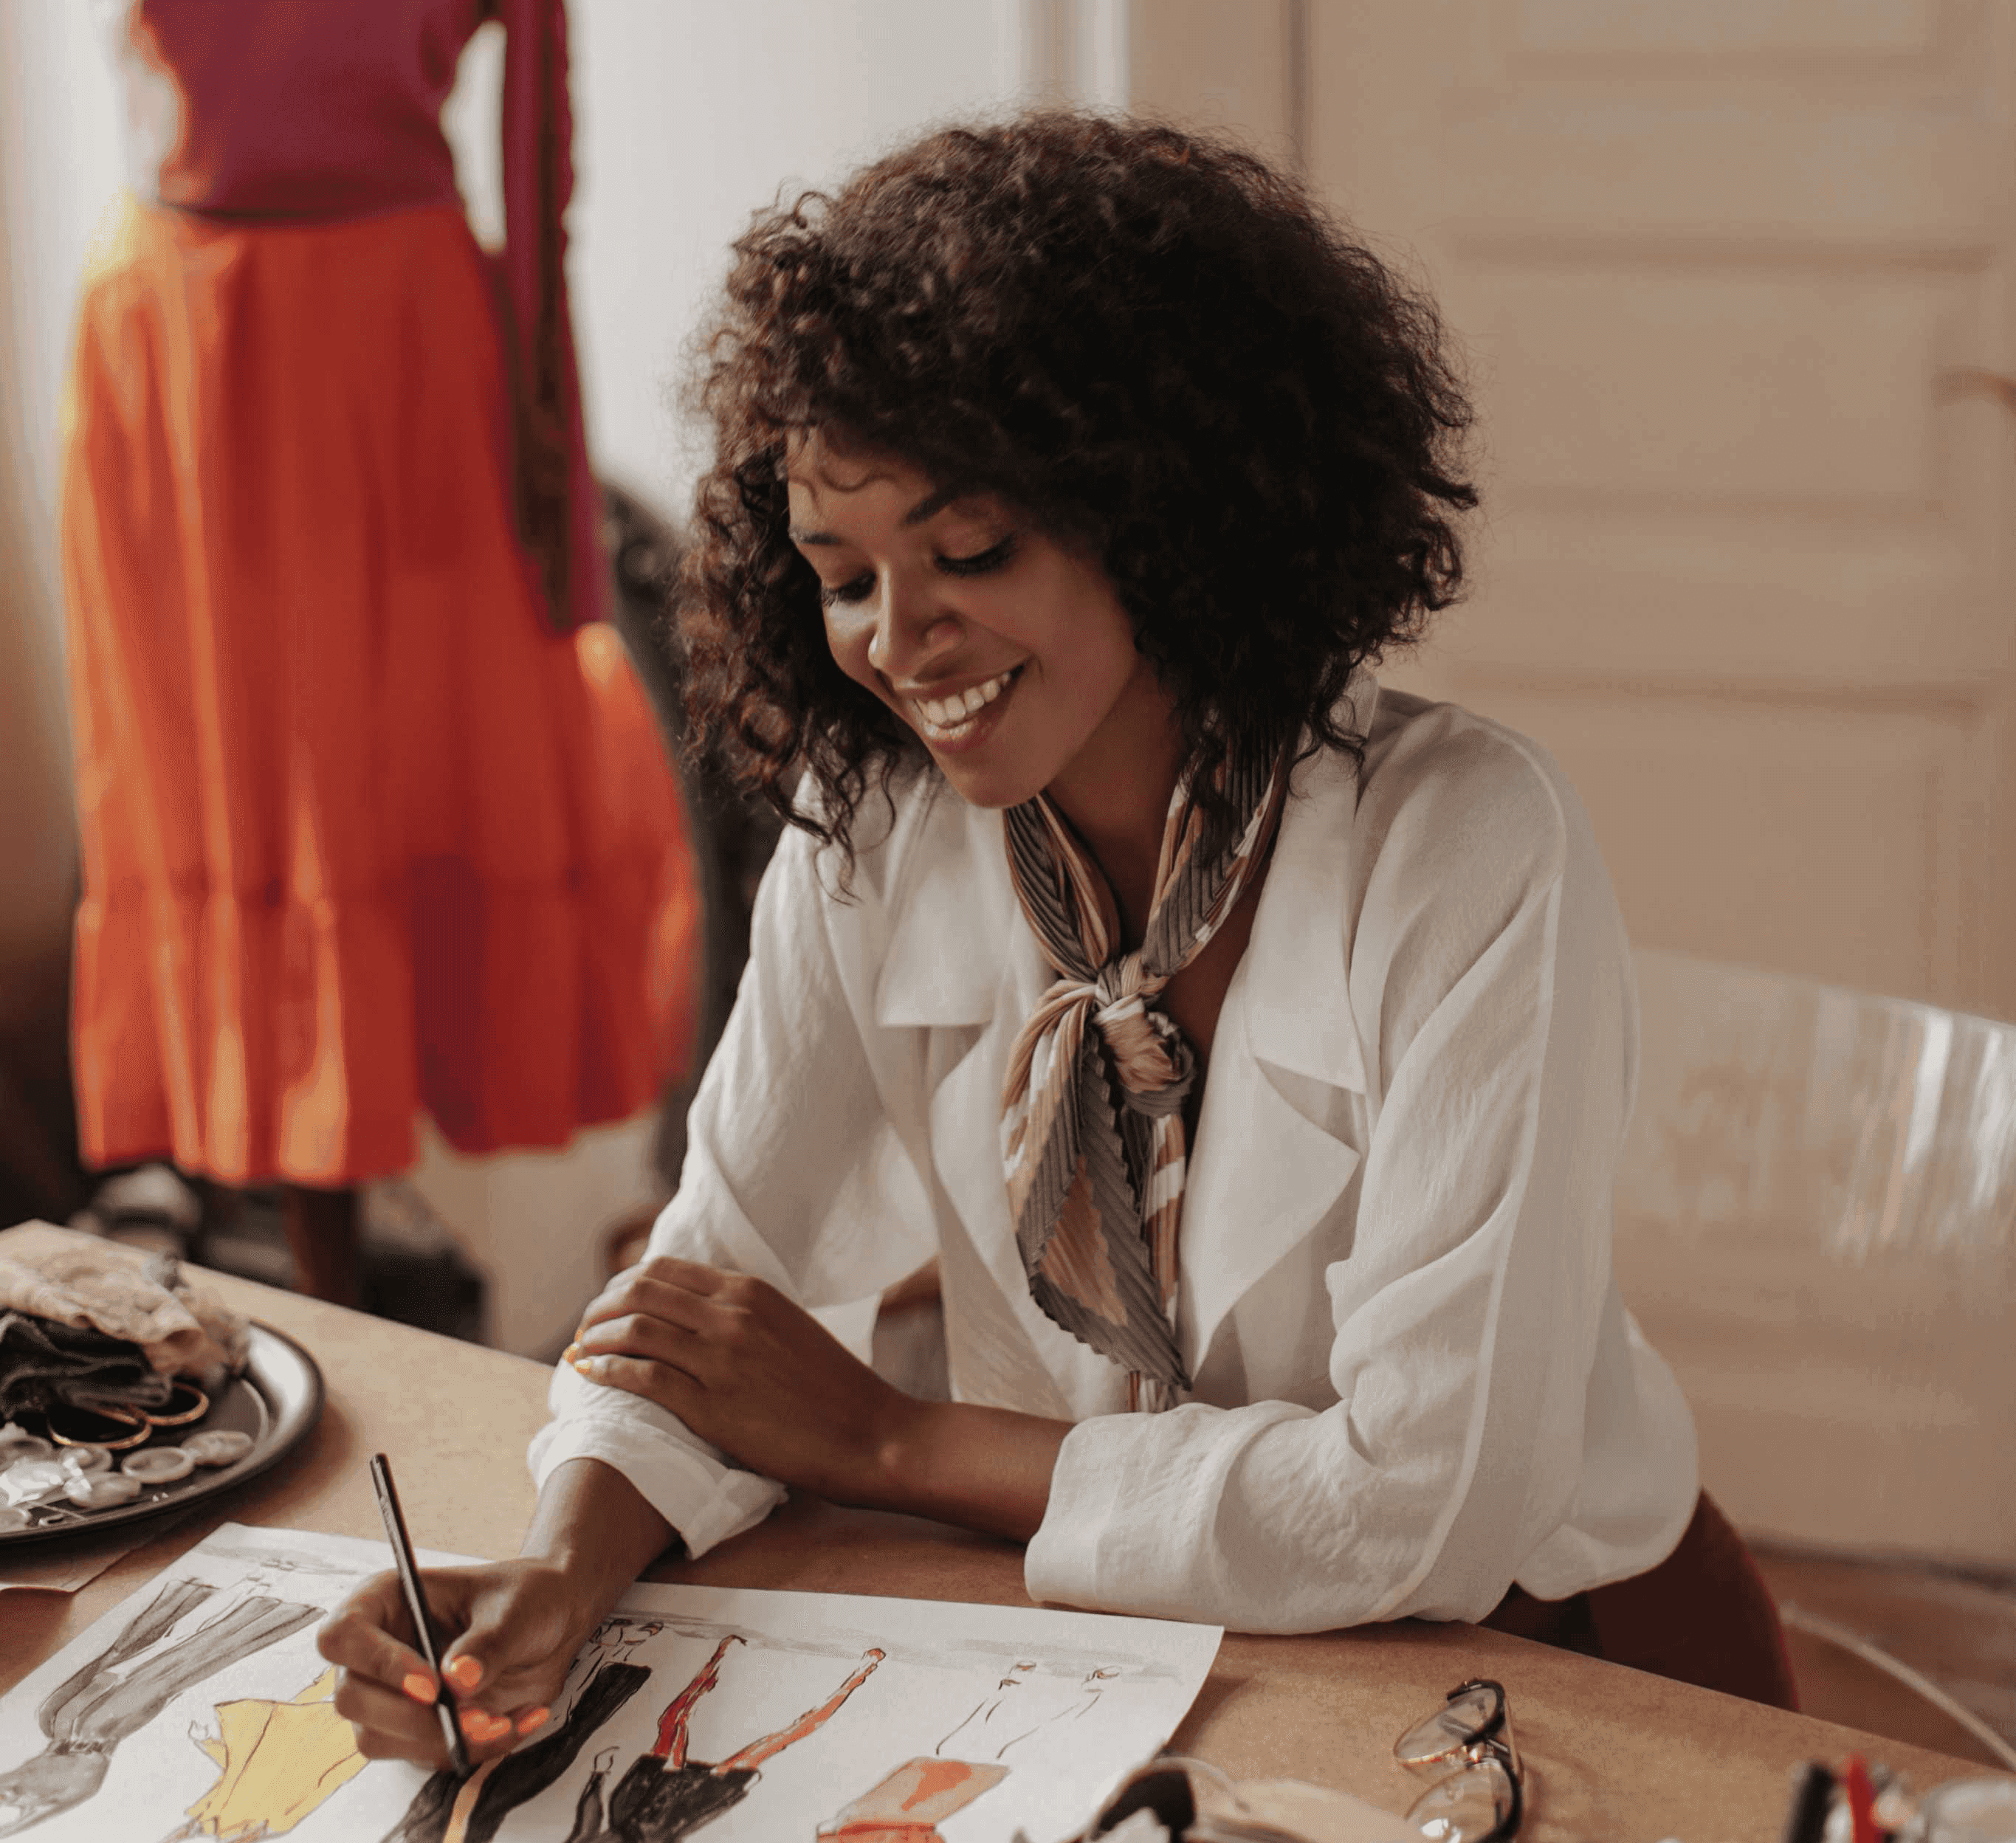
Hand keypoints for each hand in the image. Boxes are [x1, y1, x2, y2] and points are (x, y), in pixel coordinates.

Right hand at [317, 1558, 596, 1767]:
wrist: (552, 1625)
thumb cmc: (526, 1598)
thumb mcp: (517, 1610)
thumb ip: (488, 1643)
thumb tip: (457, 1682)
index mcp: (387, 1600)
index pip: (342, 1635)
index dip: (377, 1663)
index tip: (431, 1686)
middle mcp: (376, 1651)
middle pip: (351, 1698)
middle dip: (412, 1717)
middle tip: (473, 1715)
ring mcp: (390, 1694)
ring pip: (377, 1738)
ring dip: (439, 1740)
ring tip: (500, 1719)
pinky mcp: (414, 1729)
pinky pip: (420, 1756)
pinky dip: (466, 1749)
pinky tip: (510, 1723)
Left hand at [567, 1258, 913, 1502]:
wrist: (871, 1434)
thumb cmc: (834, 1389)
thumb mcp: (789, 1326)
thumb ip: (744, 1314)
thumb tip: (697, 1314)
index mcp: (750, 1291)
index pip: (664, 1269)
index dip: (624, 1284)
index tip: (609, 1305)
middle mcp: (732, 1314)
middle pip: (639, 1291)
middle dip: (600, 1307)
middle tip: (585, 1328)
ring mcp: (722, 1358)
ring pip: (634, 1328)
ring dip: (595, 1337)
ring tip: (579, 1351)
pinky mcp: (713, 1404)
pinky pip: (643, 1375)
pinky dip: (606, 1370)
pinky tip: (590, 1375)